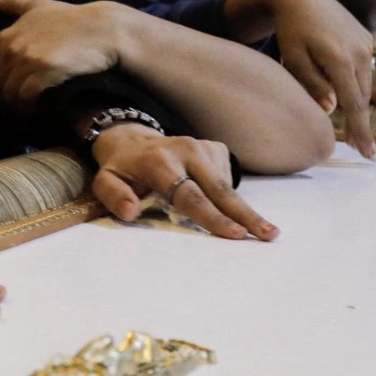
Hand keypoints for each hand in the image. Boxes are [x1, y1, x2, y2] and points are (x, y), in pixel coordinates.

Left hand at [0, 0, 126, 116]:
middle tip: (5, 122)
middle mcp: (11, 48)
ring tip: (19, 124)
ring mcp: (27, 58)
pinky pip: (24, 99)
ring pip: (8, 96)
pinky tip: (30, 121)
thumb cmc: (72, 18)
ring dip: (11, 114)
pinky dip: (24, 113)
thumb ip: (13, 5)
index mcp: (4, 37)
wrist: (104, 29)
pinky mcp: (44, 71)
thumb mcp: (39, 6)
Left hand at [90, 123, 277, 240]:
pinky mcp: (215, 148)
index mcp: (159, 161)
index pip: (189, 195)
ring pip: (227, 186)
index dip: (212, 216)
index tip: (235, 234)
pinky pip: (226, 178)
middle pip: (220, 190)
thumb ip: (113, 196)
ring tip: (264, 231)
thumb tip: (128, 212)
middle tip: (270, 236)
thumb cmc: (121, 169)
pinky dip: (226, 196)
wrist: (132, 140)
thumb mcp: (105, 181)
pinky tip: (220, 203)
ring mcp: (204, 146)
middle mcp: (186, 150)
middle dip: (246, 215)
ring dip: (243, 211)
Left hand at [242, 0, 375, 158]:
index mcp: (338, 58)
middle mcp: (358, 52)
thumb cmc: (290, 31)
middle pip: (361, 97)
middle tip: (360, 150)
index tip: (367, 153)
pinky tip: (344, 94)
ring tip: (354, 131)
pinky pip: (361, 70)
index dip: (361, 130)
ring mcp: (365, 44)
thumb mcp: (293, 58)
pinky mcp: (366, 39)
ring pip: (363, 85)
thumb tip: (331, 110)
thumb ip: (312, 84)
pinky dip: (355, 85)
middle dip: (361, 124)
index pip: (353, 103)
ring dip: (357, 105)